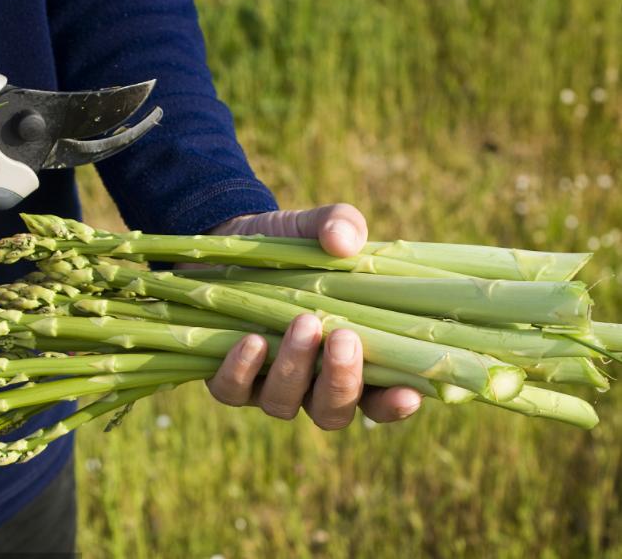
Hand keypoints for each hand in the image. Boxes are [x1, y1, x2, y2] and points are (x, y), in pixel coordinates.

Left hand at [205, 204, 422, 428]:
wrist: (231, 242)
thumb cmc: (292, 244)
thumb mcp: (318, 226)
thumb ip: (341, 224)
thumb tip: (342, 239)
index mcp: (350, 360)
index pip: (380, 400)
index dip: (394, 404)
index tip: (408, 392)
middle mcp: (310, 383)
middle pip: (332, 411)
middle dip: (341, 380)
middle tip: (343, 336)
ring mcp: (267, 384)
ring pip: (283, 405)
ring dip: (294, 369)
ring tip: (302, 322)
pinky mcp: (227, 376)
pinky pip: (232, 391)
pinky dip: (242, 370)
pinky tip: (252, 340)